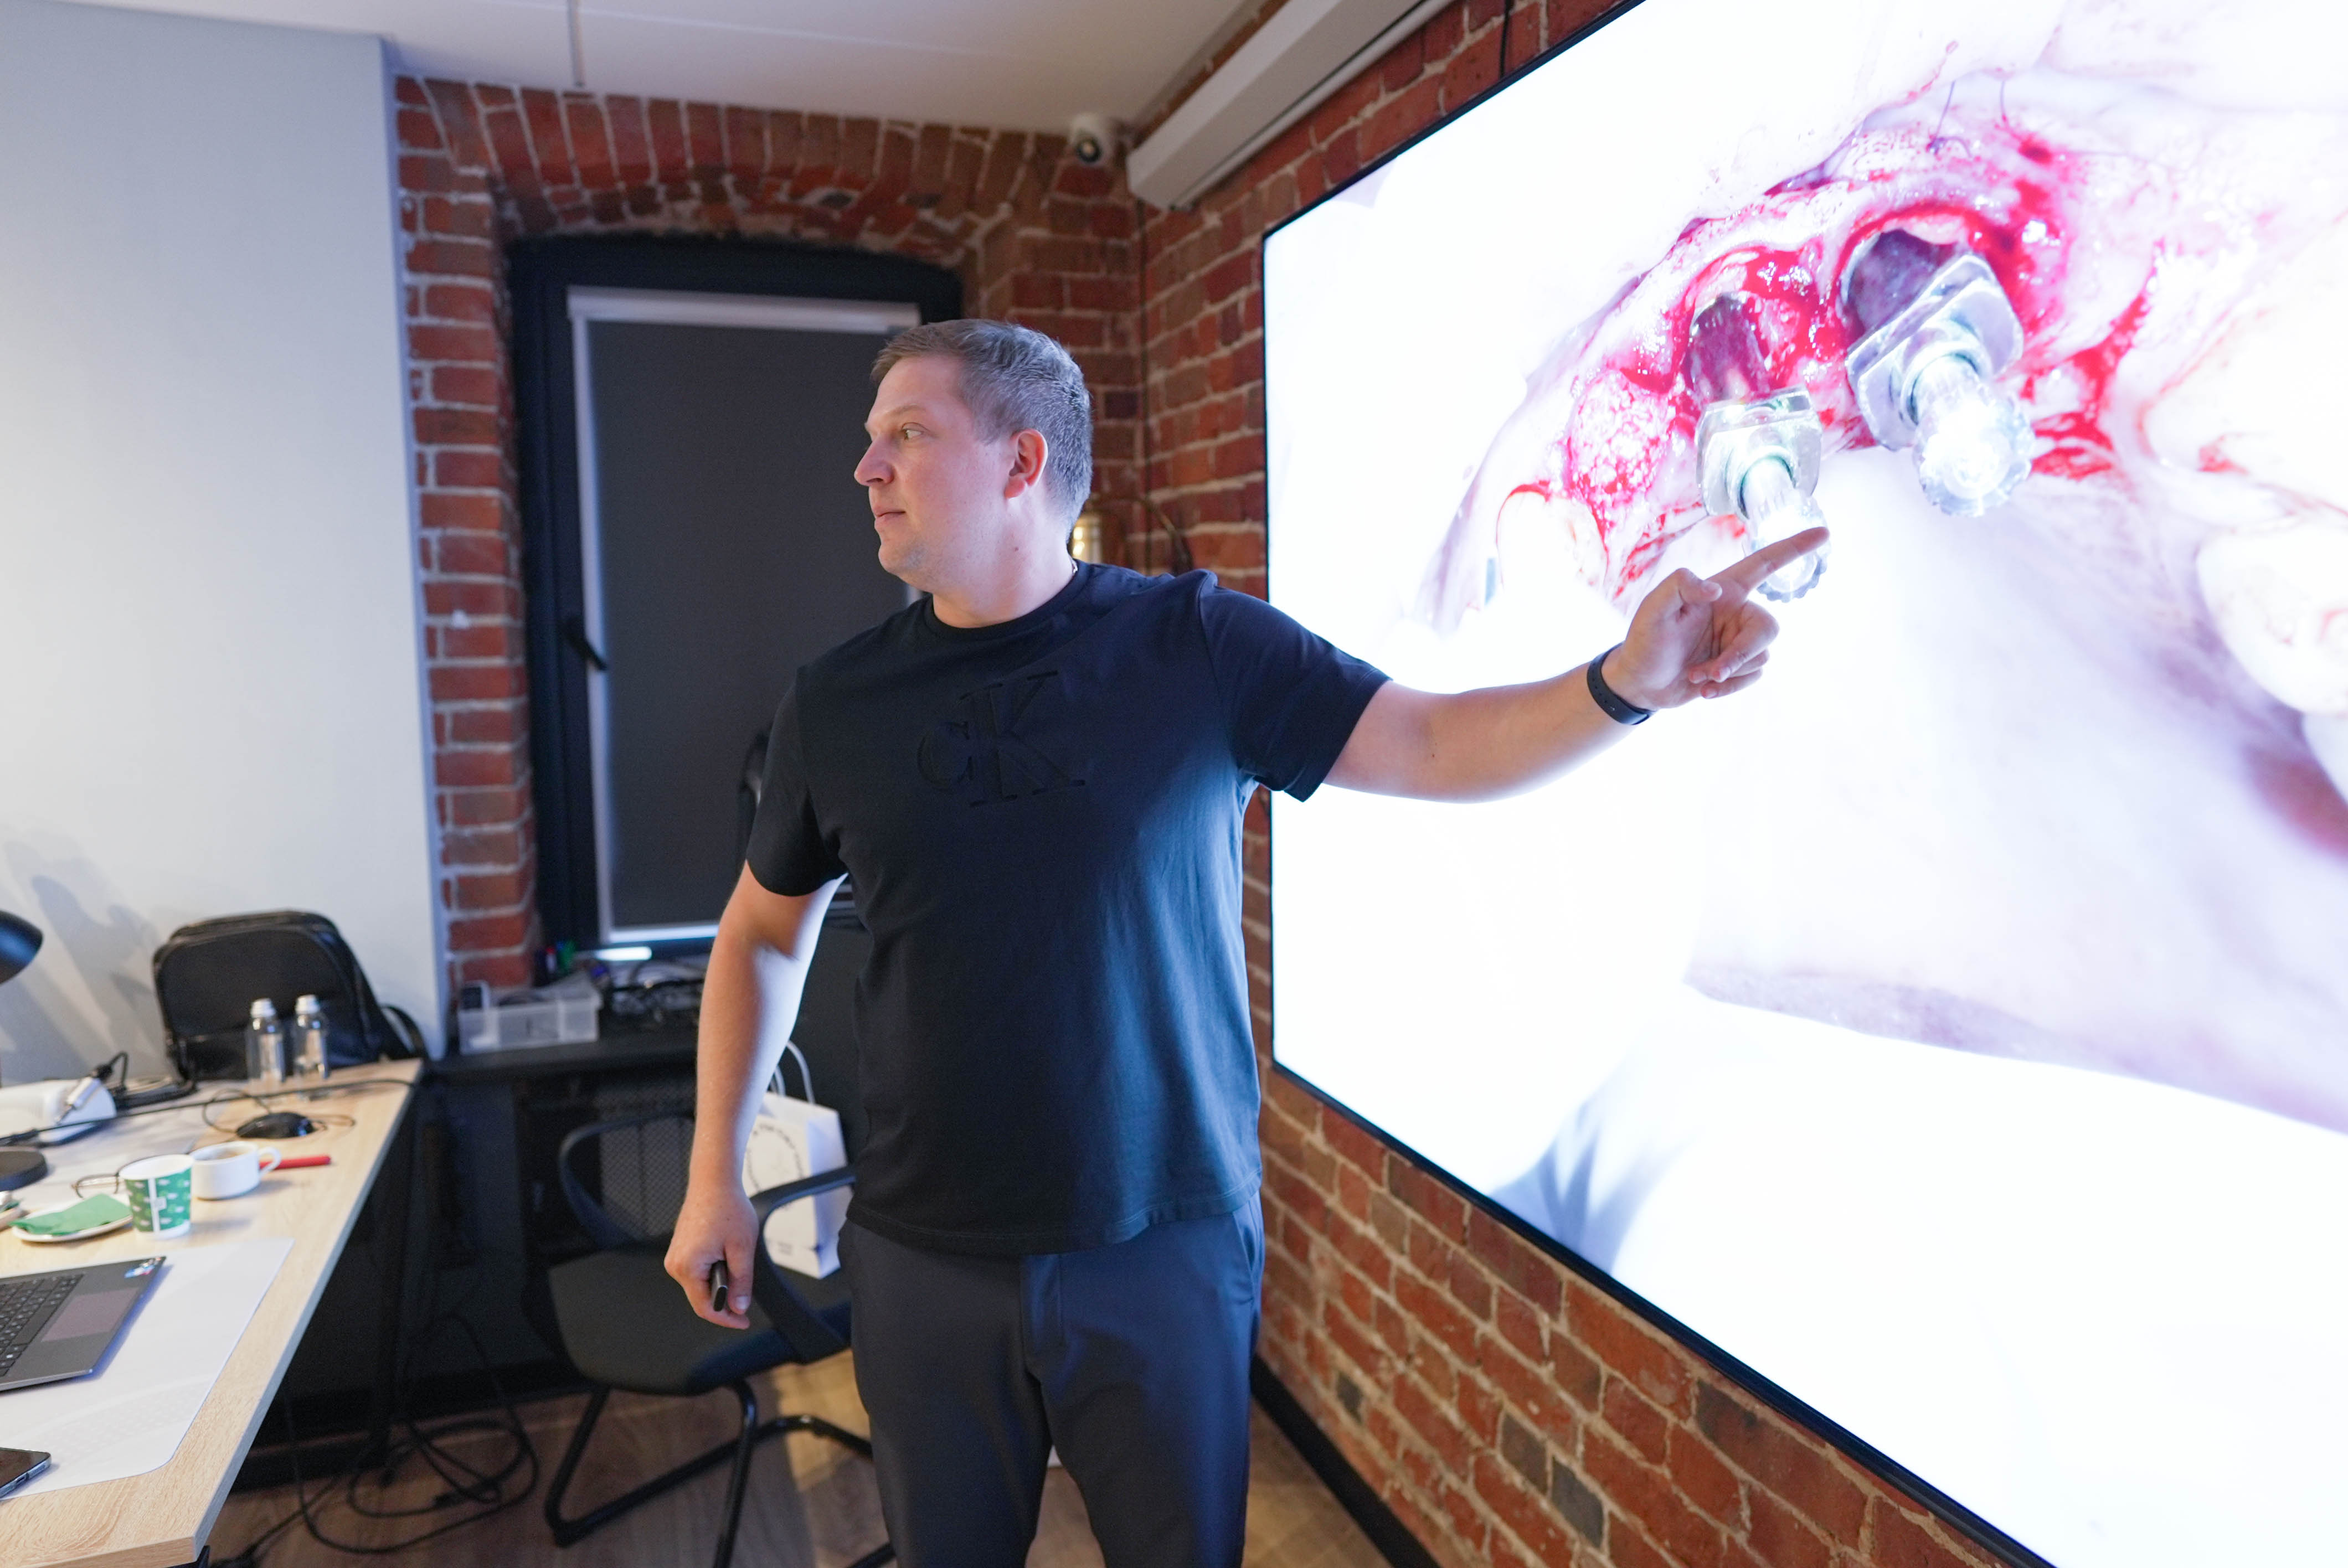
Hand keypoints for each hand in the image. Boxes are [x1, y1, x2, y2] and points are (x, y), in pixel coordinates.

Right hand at [665, 1175, 756, 1327]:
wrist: (713, 1182)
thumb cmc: (727, 1208)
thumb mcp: (742, 1248)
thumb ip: (741, 1282)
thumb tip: (738, 1307)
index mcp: (687, 1266)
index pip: (705, 1308)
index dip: (726, 1319)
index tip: (743, 1321)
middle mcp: (675, 1264)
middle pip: (701, 1298)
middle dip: (724, 1300)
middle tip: (745, 1290)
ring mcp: (675, 1257)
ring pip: (699, 1285)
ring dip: (719, 1283)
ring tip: (735, 1262)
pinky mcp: (680, 1251)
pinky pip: (696, 1272)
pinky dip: (712, 1272)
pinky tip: (725, 1257)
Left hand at [1604, 528, 1828, 708]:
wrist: (1639, 682)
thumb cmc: (1644, 640)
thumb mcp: (1653, 608)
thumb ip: (1680, 585)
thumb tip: (1715, 590)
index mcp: (1723, 590)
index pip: (1764, 564)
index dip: (1795, 547)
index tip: (1824, 533)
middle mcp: (1736, 612)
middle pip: (1768, 628)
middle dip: (1742, 653)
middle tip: (1714, 671)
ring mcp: (1738, 639)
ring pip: (1761, 656)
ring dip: (1728, 673)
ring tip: (1696, 676)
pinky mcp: (1738, 665)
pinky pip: (1754, 675)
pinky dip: (1730, 686)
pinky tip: (1704, 689)